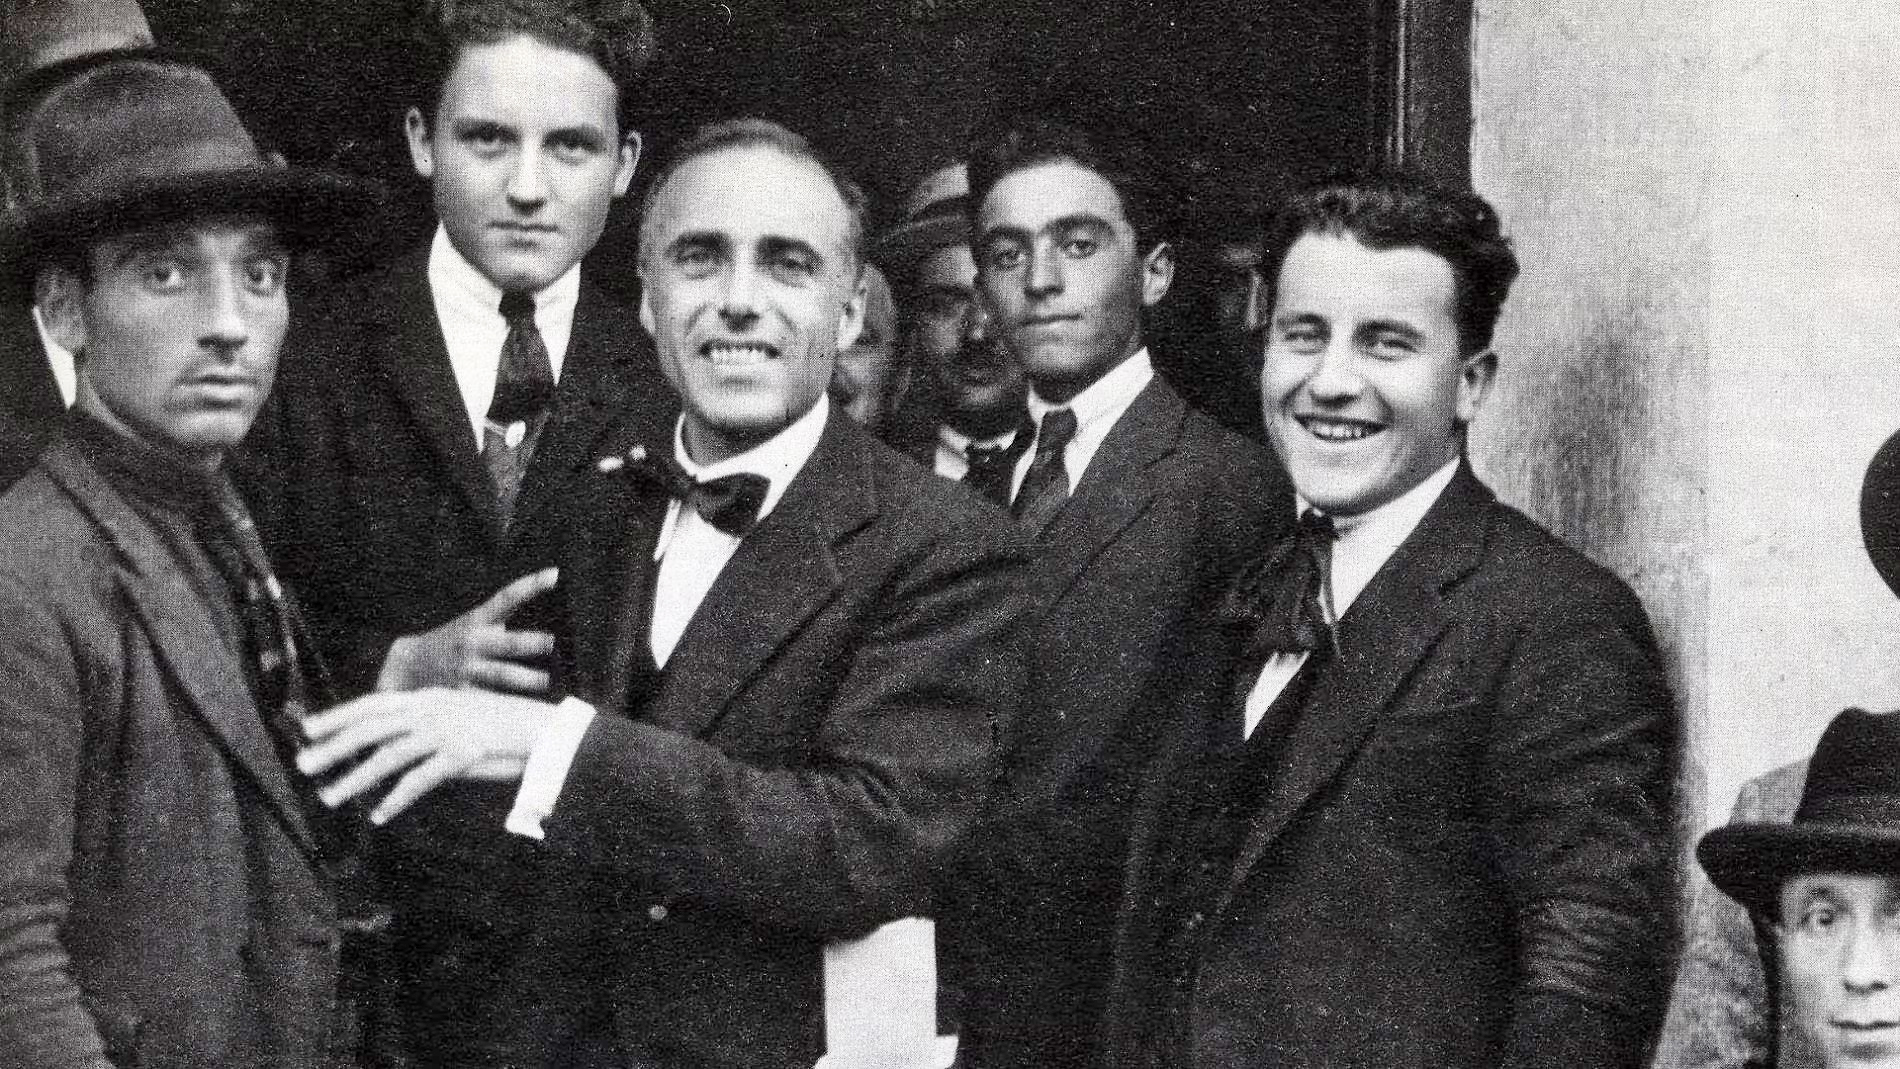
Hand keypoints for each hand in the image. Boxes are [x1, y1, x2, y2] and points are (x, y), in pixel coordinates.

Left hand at [297, 688, 550, 823]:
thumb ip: (427, 728)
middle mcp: (434, 710)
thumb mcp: (460, 716)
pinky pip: (421, 780)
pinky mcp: (463, 754)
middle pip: (373, 727)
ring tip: (330, 798)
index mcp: (430, 698)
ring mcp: (447, 731)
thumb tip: (395, 749)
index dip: (339, 715)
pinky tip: (380, 815)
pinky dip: (398, 799)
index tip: (307, 729)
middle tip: (303, 765)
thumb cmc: (503, 726)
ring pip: (389, 755)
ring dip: (356, 778)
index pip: (375, 703)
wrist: (545, 731)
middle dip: (334, 747)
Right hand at [377, 567, 558, 693]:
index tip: (554, 574)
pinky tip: (523, 711)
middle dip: (530, 642)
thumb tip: (549, 636)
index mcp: (477, 621)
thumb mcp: (472, 625)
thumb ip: (502, 624)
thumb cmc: (454, 645)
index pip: (506, 599)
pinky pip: (489, 700)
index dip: (530, 586)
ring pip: (501, 675)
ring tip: (545, 681)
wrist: (408, 666)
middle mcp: (473, 643)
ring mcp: (467, 670)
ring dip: (526, 679)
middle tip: (551, 642)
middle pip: (507, 643)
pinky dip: (507, 705)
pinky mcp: (462, 695)